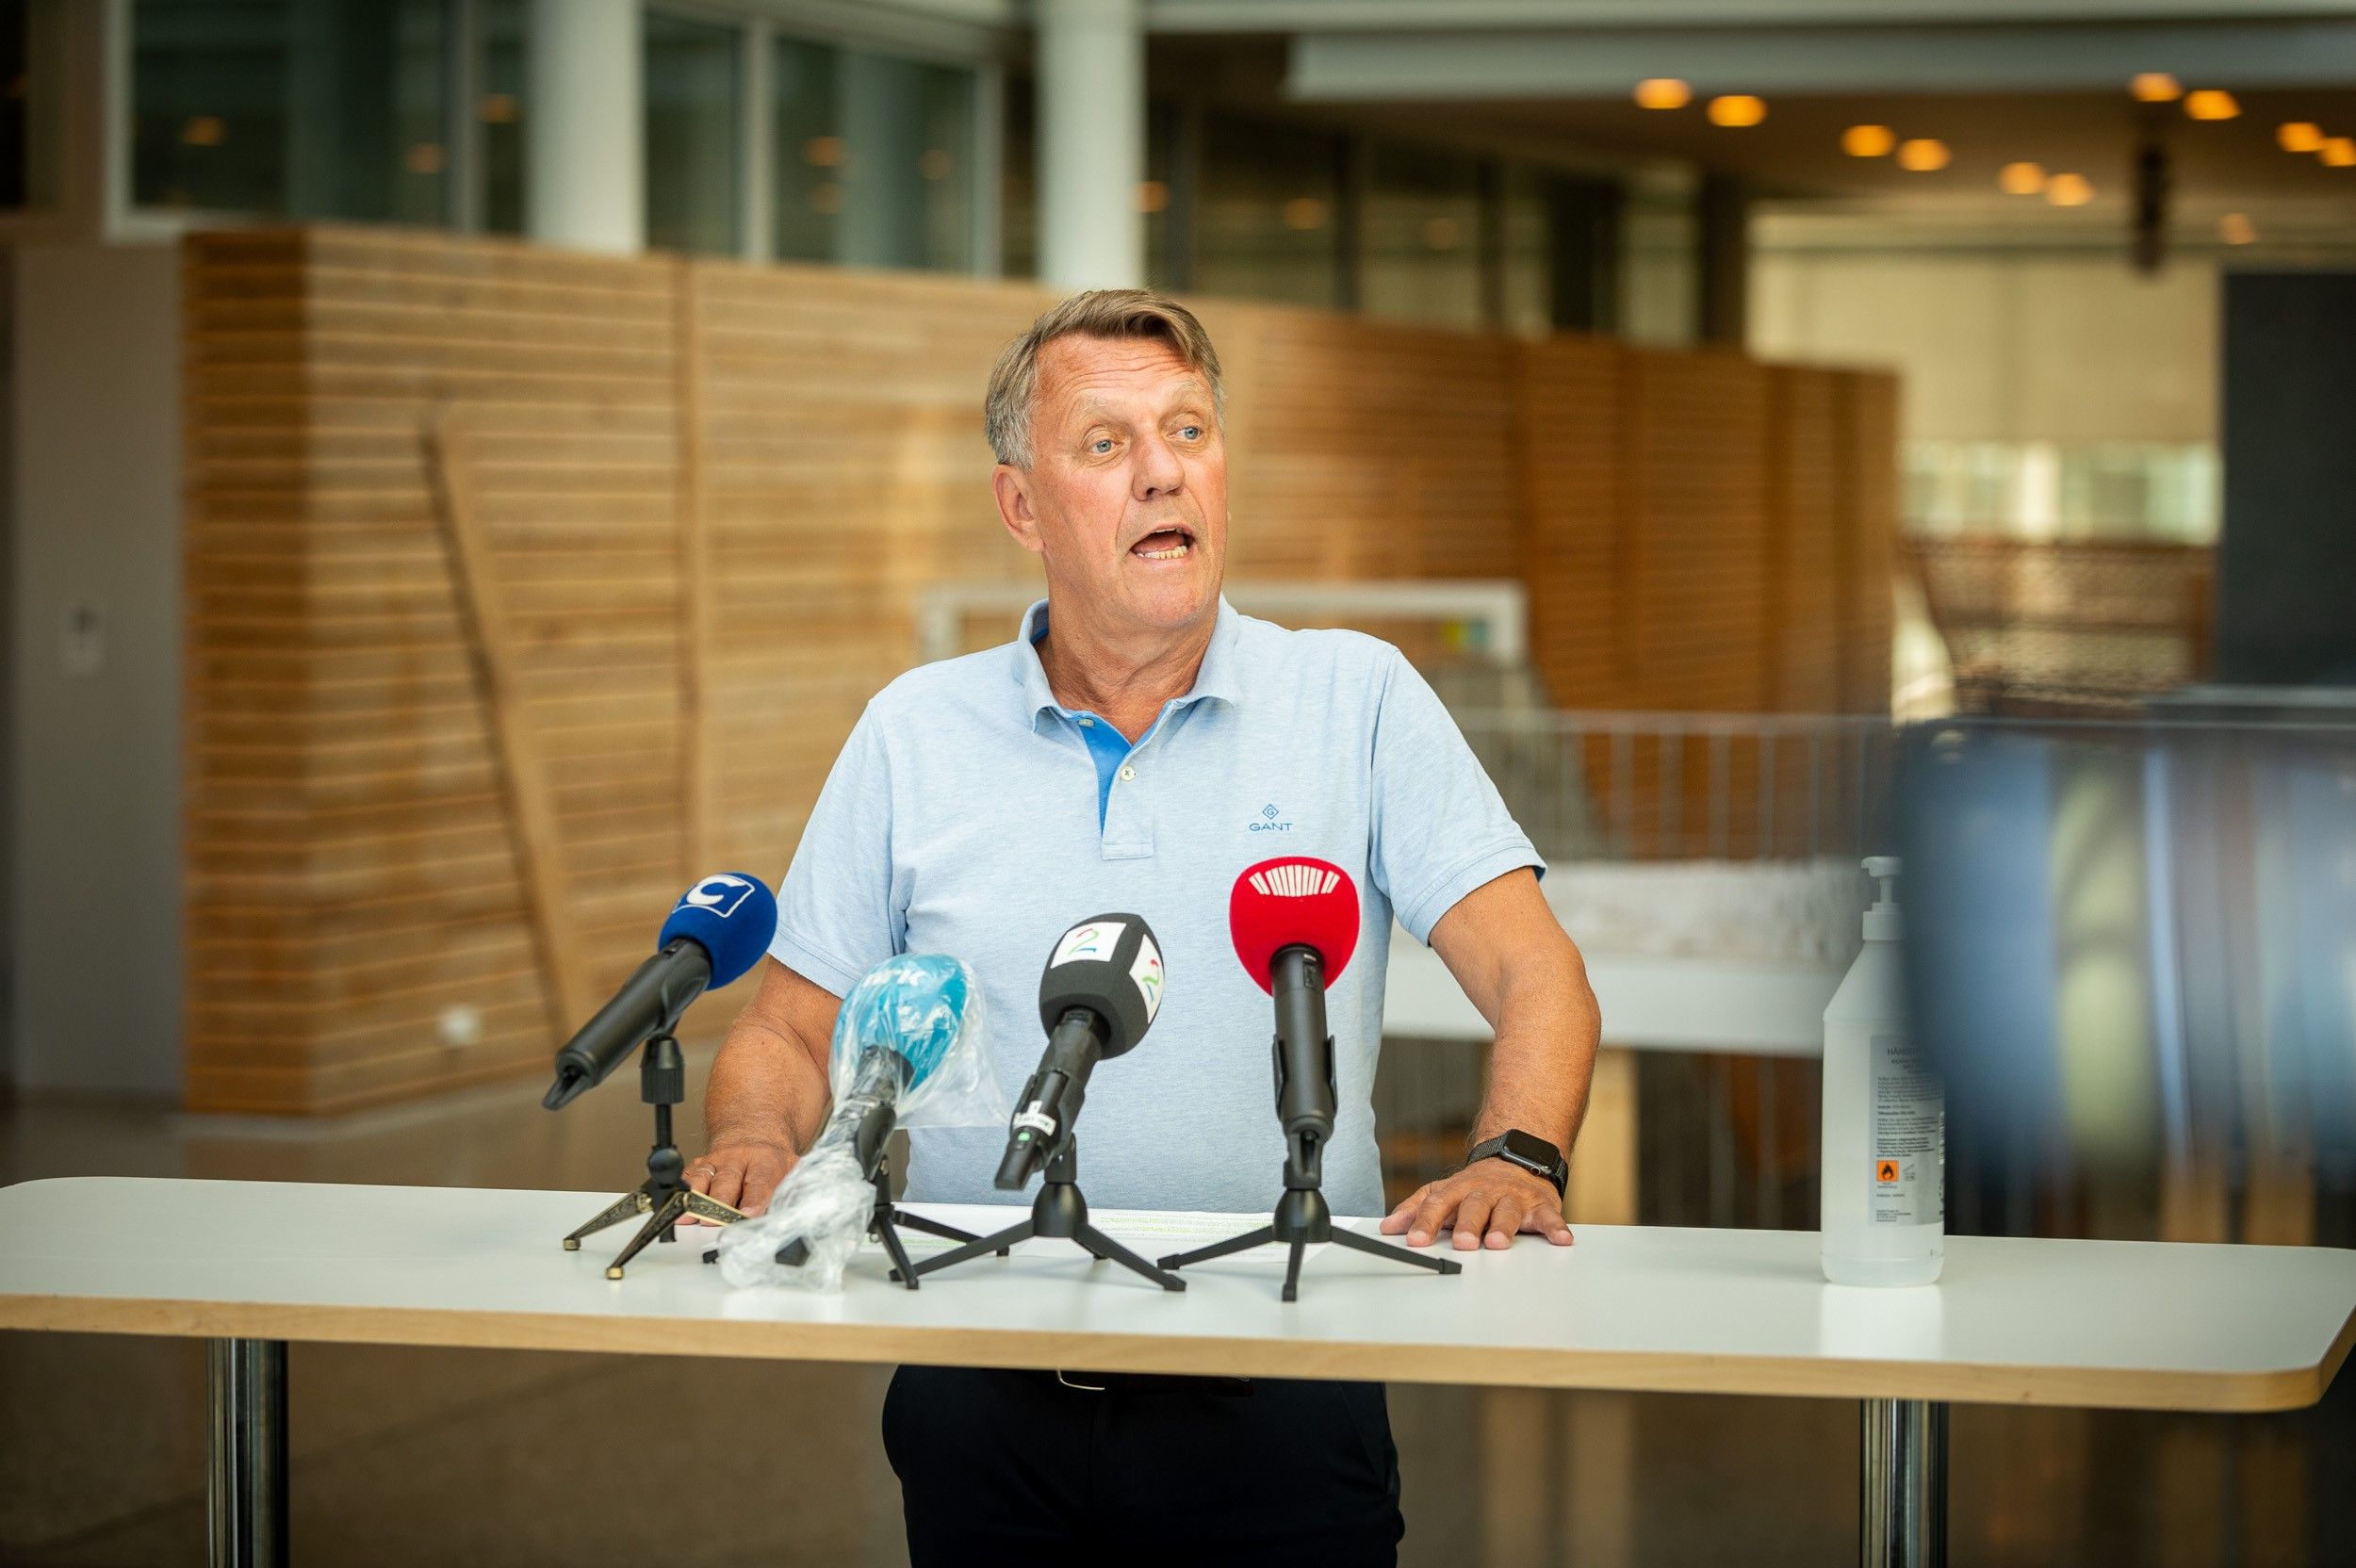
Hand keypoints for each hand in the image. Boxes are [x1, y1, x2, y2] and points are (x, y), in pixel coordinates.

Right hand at [681, 1135, 797, 1223]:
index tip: (748, 1215)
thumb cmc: (772, 1163)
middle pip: (727, 1182)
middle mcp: (738, 1160)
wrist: (755, 1133)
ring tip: (688, 1217)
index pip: (759, 1182)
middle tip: (714, 1224)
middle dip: (719, 1204)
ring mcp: (716, 1162)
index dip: (753, 1200)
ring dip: (695, 1199)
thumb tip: (786, 1220)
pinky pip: (687, 1177)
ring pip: (703, 1178)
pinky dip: (680, 1193)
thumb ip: (789, 1195)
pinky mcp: (699, 1165)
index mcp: (766, 1162)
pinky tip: (675, 1207)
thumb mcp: (791, 1174)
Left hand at [1379, 1160, 1573, 1250]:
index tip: (1414, 1240)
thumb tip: (1388, 1227)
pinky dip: (1556, 1228)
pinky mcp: (1540, 1206)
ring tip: (1498, 1243)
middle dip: (1468, 1224)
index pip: (1439, 1203)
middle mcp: (1486, 1191)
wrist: (1518, 1158)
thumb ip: (1417, 1208)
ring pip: (1508, 1211)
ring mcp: (1513, 1197)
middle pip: (1475, 1206)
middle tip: (1463, 1243)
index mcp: (1459, 1189)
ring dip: (1503, 1227)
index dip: (1425, 1221)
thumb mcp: (1445, 1191)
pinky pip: (1549, 1217)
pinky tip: (1562, 1240)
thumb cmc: (1477, 1186)